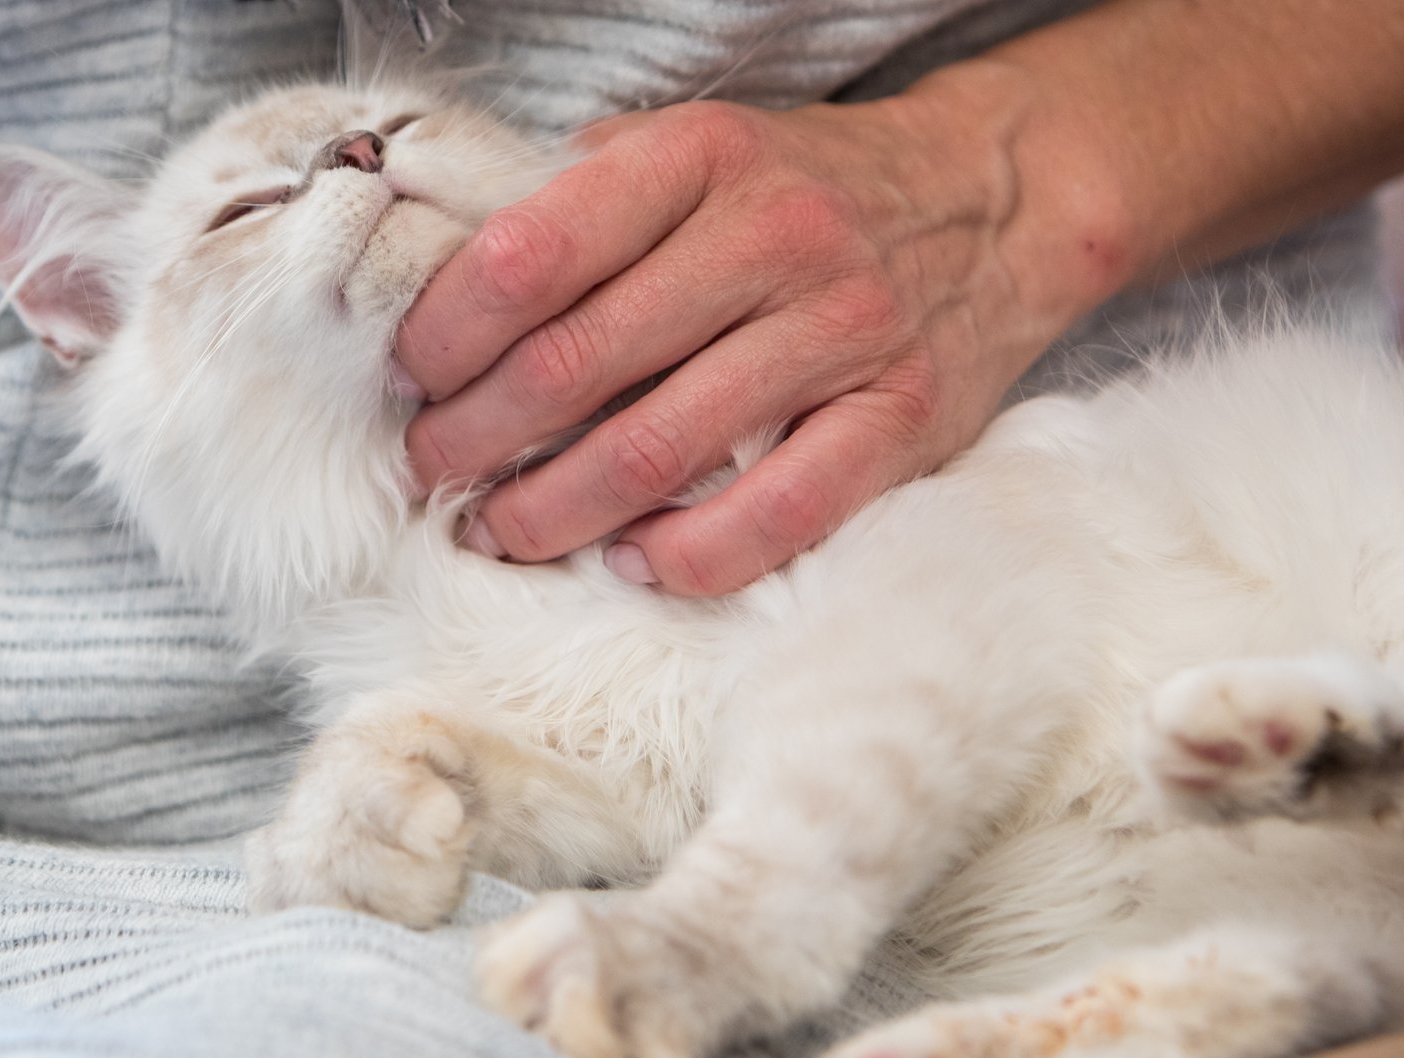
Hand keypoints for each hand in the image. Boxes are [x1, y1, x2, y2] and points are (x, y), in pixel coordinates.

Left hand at [396, 80, 1123, 595]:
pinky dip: (689, 554)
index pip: (533, 252)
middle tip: (433, 468)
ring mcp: (843, 331)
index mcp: (702, 155)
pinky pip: (777, 513)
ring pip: (660, 448)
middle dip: (477, 434)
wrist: (992, 204)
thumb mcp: (700, 148)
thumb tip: (455, 287)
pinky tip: (632, 562)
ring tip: (501, 528)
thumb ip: (590, 198)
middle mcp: (774, 235)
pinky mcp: (901, 419)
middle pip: (578, 362)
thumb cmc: (811, 190)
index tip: (411, 378)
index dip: (446, 331)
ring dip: (554, 509)